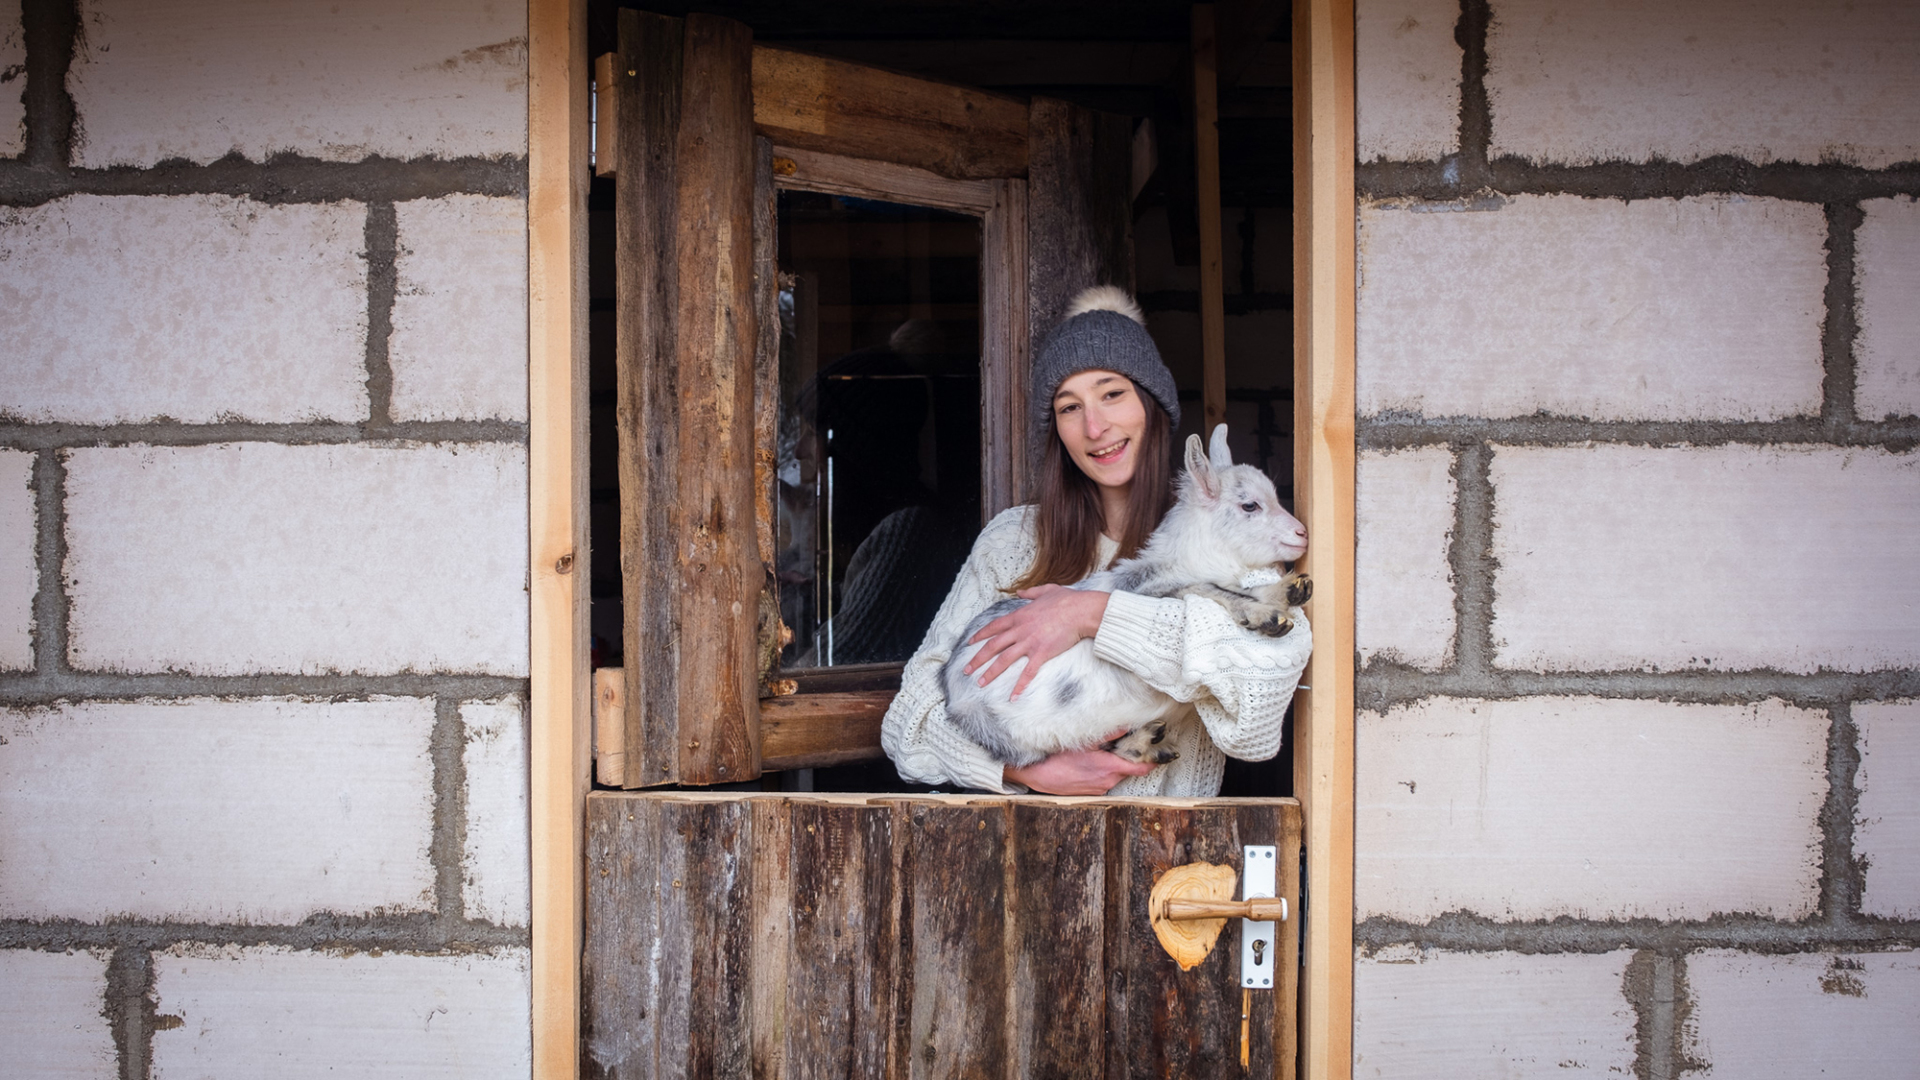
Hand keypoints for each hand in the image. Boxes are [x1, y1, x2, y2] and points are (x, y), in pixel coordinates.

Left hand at [964, 584, 1109, 698]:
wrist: (1081, 611)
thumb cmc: (1067, 600)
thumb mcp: (1046, 590)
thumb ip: (1030, 593)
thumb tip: (1020, 593)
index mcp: (1019, 616)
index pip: (993, 627)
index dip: (980, 636)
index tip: (969, 643)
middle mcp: (1020, 630)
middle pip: (993, 646)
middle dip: (977, 659)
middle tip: (966, 670)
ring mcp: (1029, 642)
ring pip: (1004, 660)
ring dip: (990, 673)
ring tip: (980, 683)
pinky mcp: (1041, 653)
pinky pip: (1027, 673)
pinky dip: (1019, 685)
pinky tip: (1013, 697)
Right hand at [1005, 740, 1155, 794]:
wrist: (1036, 775)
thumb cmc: (1057, 757)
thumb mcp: (1083, 741)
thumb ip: (1107, 734)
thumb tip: (1126, 725)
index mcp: (1109, 768)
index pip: (1141, 767)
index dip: (1153, 760)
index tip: (1163, 752)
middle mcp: (1107, 782)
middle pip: (1129, 770)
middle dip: (1131, 758)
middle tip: (1130, 744)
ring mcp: (1099, 789)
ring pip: (1116, 775)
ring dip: (1116, 765)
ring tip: (1107, 752)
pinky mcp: (1091, 792)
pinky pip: (1105, 780)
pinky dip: (1105, 771)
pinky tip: (1093, 763)